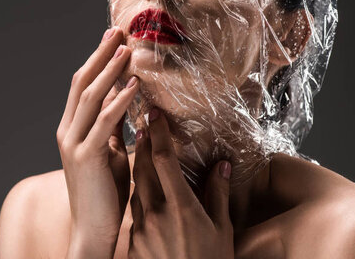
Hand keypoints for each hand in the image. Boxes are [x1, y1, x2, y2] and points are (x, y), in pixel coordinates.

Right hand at [56, 26, 138, 258]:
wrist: (92, 229)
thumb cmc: (103, 192)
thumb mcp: (107, 152)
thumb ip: (112, 127)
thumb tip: (125, 99)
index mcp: (71, 128)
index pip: (82, 85)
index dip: (96, 60)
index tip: (113, 38)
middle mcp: (67, 131)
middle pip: (82, 83)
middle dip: (100, 55)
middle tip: (118, 30)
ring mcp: (73, 143)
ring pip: (90, 97)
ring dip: (109, 70)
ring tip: (127, 49)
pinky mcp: (85, 157)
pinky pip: (105, 122)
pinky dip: (119, 100)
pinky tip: (134, 85)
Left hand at [128, 108, 233, 258]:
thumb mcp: (222, 231)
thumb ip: (219, 195)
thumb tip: (222, 164)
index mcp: (181, 208)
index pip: (165, 161)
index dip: (159, 134)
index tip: (154, 113)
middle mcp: (156, 214)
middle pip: (144, 167)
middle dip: (144, 143)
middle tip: (144, 122)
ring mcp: (140, 229)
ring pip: (135, 187)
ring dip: (138, 166)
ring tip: (142, 150)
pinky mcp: (132, 242)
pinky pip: (133, 210)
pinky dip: (137, 194)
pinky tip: (144, 190)